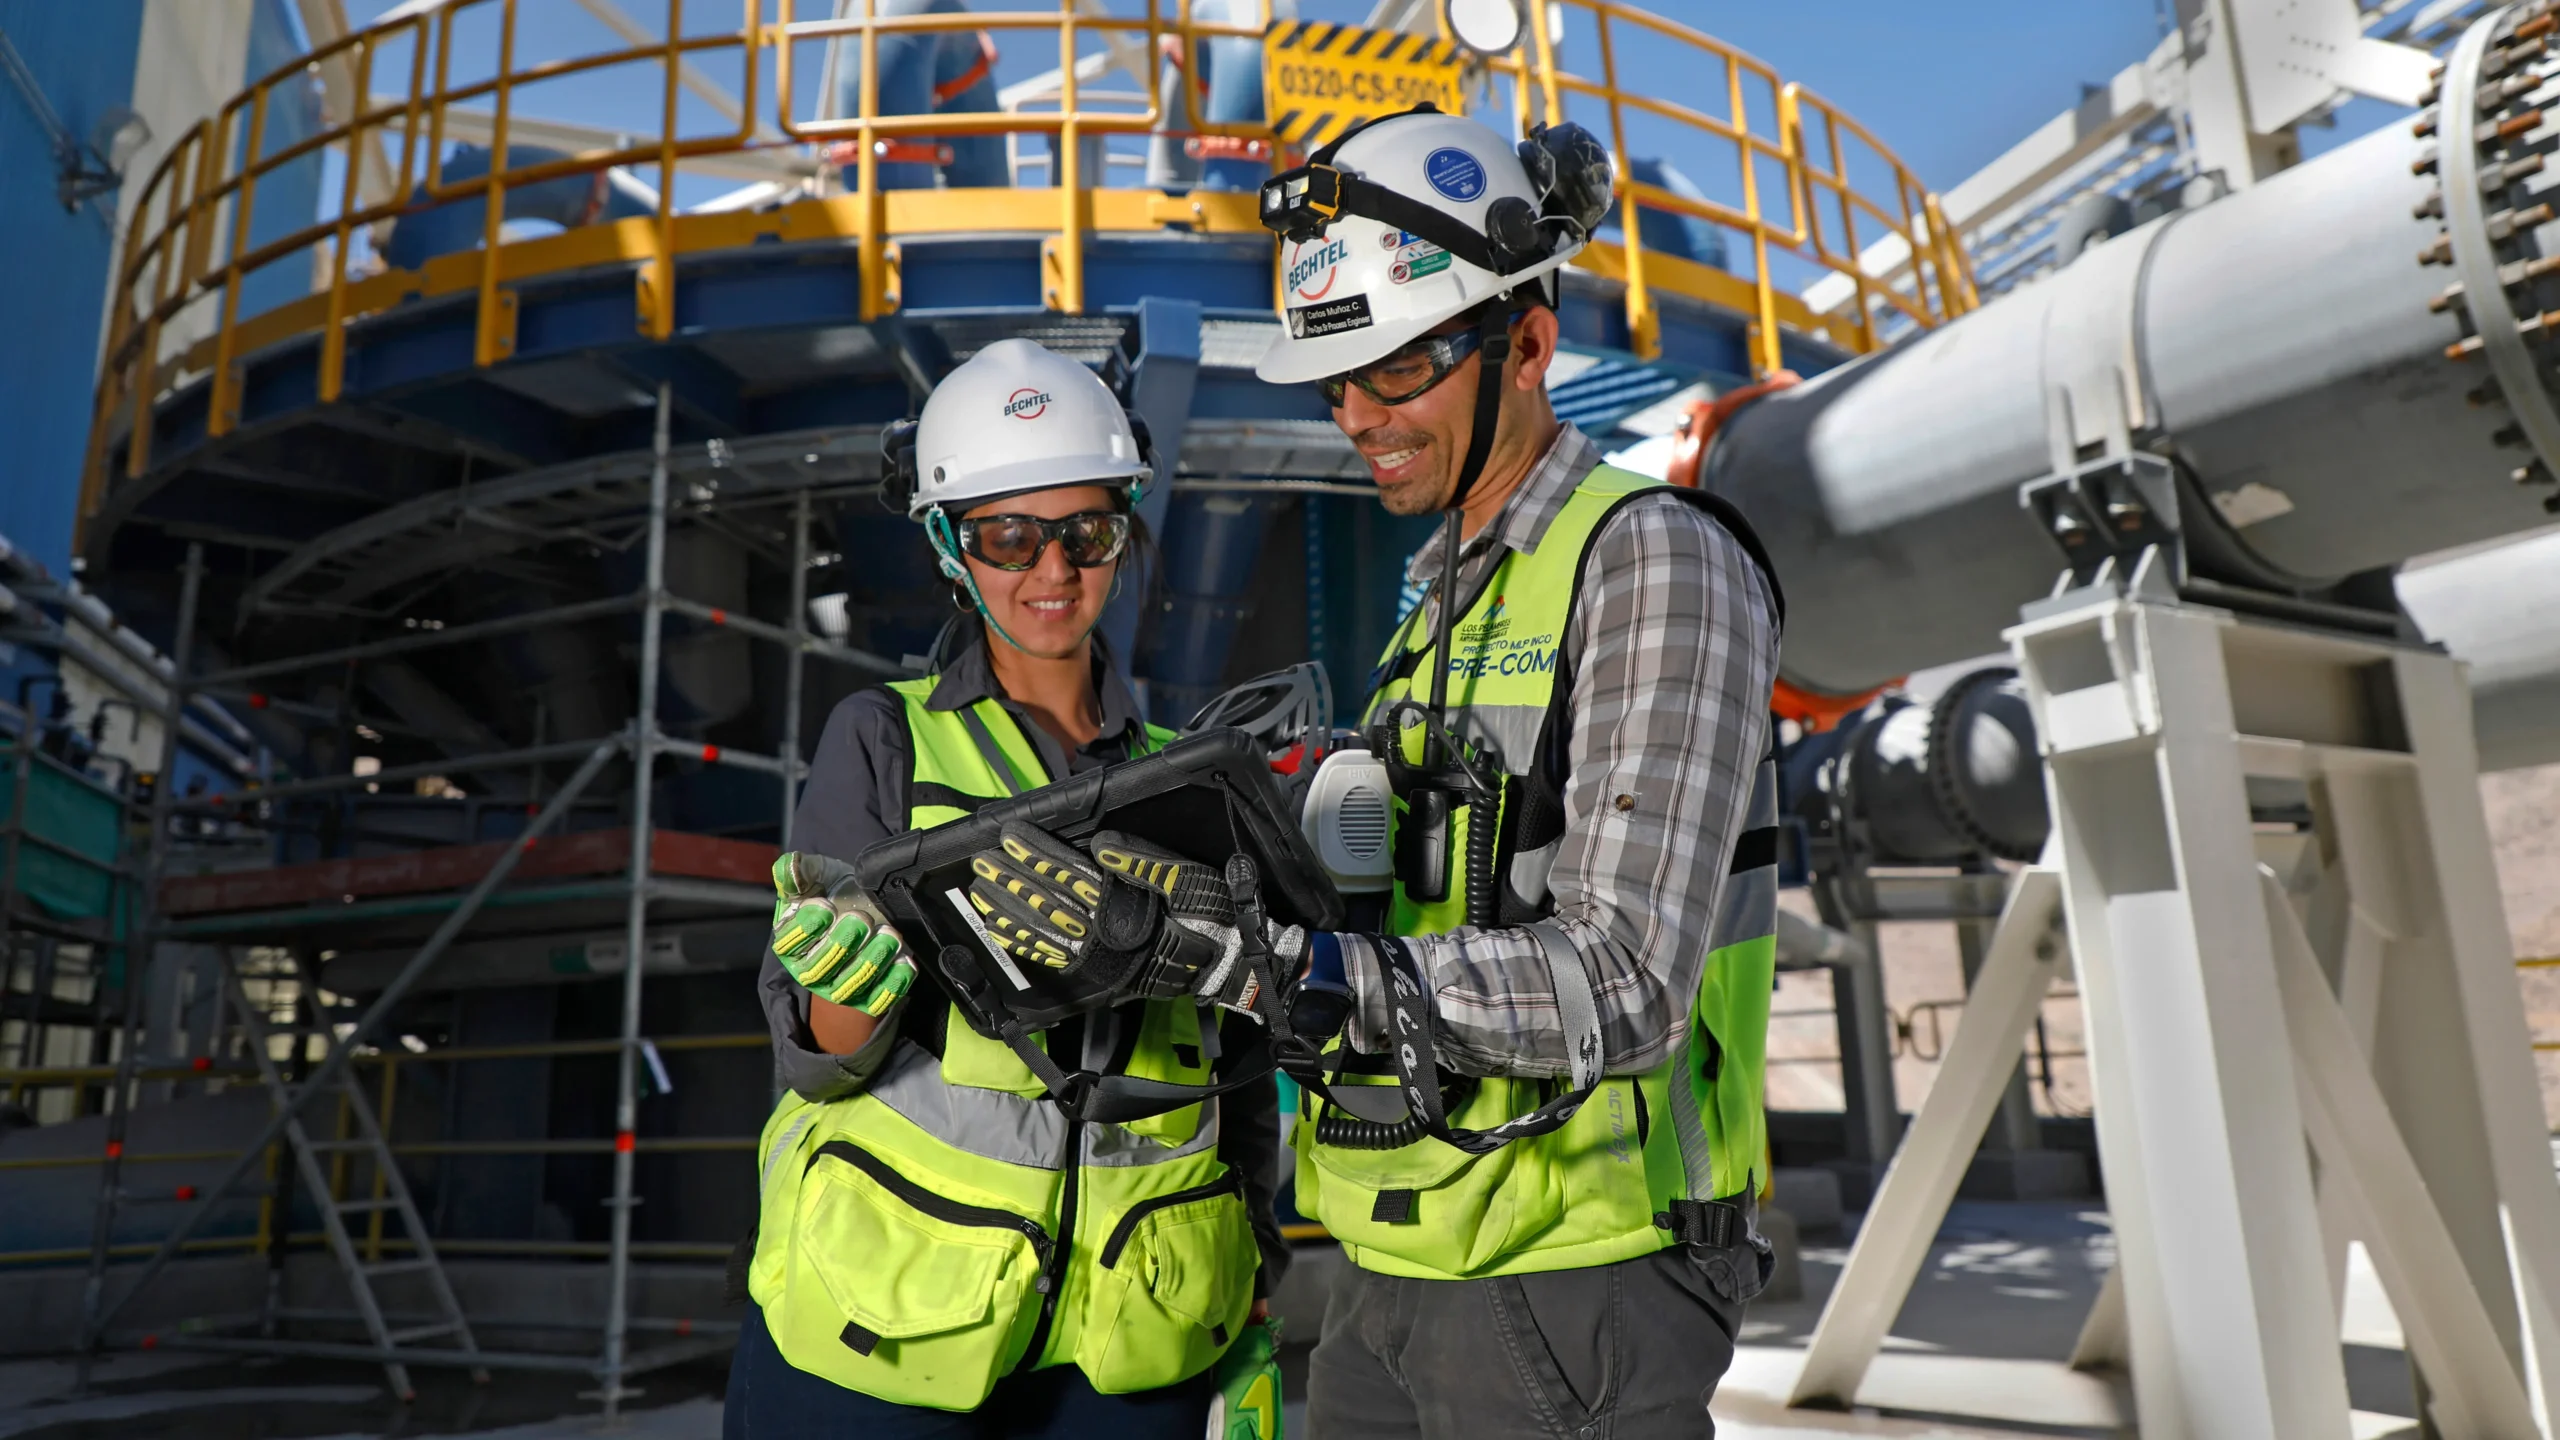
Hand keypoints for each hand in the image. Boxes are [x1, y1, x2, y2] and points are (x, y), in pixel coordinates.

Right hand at [770, 852, 914, 1016]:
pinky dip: (892, 985)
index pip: (789, 943)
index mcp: (790, 944)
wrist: (865, 902)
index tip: (826, 905)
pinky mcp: (868, 998)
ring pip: (849, 985)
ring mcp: (840, 987)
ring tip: (889, 935)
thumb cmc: (834, 890)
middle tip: (862, 919)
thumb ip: (799, 871)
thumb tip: (788, 866)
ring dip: (870, 961)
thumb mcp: (817, 873)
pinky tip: (905, 961)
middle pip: (819, 969)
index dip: (806, 927)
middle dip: (841, 944)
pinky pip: (878, 1000)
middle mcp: (811, 972)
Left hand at [963, 824, 1299, 1011]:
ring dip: (1012, 911)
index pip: (1073, 876)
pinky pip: (1057, 957)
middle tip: (983, 862)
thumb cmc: (1217, 917)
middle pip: (1051, 903)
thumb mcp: (1193, 880)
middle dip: (1015, 882)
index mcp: (1129, 906)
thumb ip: (1148, 863)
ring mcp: (1104, 955)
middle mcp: (1110, 933)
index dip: (1040, 856)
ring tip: (983, 892)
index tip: (1011, 837)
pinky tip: (1003, 931)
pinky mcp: (1104, 969)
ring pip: (1046, 931)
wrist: (1233, 965)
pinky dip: (1027, 944)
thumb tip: (1102, 848)